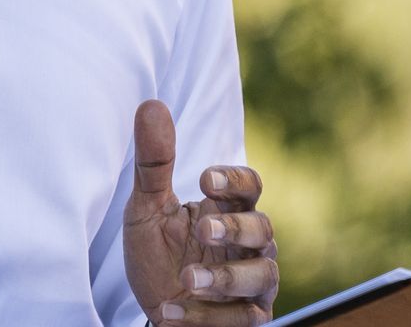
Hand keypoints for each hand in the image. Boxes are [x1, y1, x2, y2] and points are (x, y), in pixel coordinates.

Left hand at [123, 99, 276, 325]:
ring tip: (187, 280)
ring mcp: (252, 284)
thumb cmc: (157, 253)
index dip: (234, 180)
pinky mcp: (246, 319)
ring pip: (262, 275)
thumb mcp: (146, 208)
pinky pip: (242, 319)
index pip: (250, 186)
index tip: (203, 179)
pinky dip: (206, 316)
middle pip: (264, 228)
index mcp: (226, 210)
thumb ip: (153, 163)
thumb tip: (151, 105)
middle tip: (203, 231)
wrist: (154, 306)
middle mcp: (248, 245)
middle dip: (234, 229)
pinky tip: (170, 311)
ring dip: (226, 278)